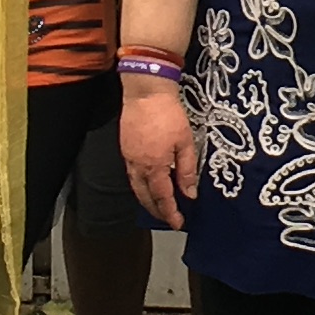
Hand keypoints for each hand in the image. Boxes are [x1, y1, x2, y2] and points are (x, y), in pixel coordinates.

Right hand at [121, 78, 197, 228]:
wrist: (146, 91)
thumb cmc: (169, 114)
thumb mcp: (186, 142)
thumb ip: (187, 170)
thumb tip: (189, 194)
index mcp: (155, 167)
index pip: (162, 198)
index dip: (170, 213)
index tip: (178, 223)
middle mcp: (138, 166)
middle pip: (145, 197)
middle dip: (156, 210)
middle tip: (168, 218)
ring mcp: (129, 157)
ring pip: (135, 186)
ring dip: (146, 199)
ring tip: (158, 205)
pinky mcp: (125, 147)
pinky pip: (131, 174)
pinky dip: (140, 185)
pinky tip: (147, 183)